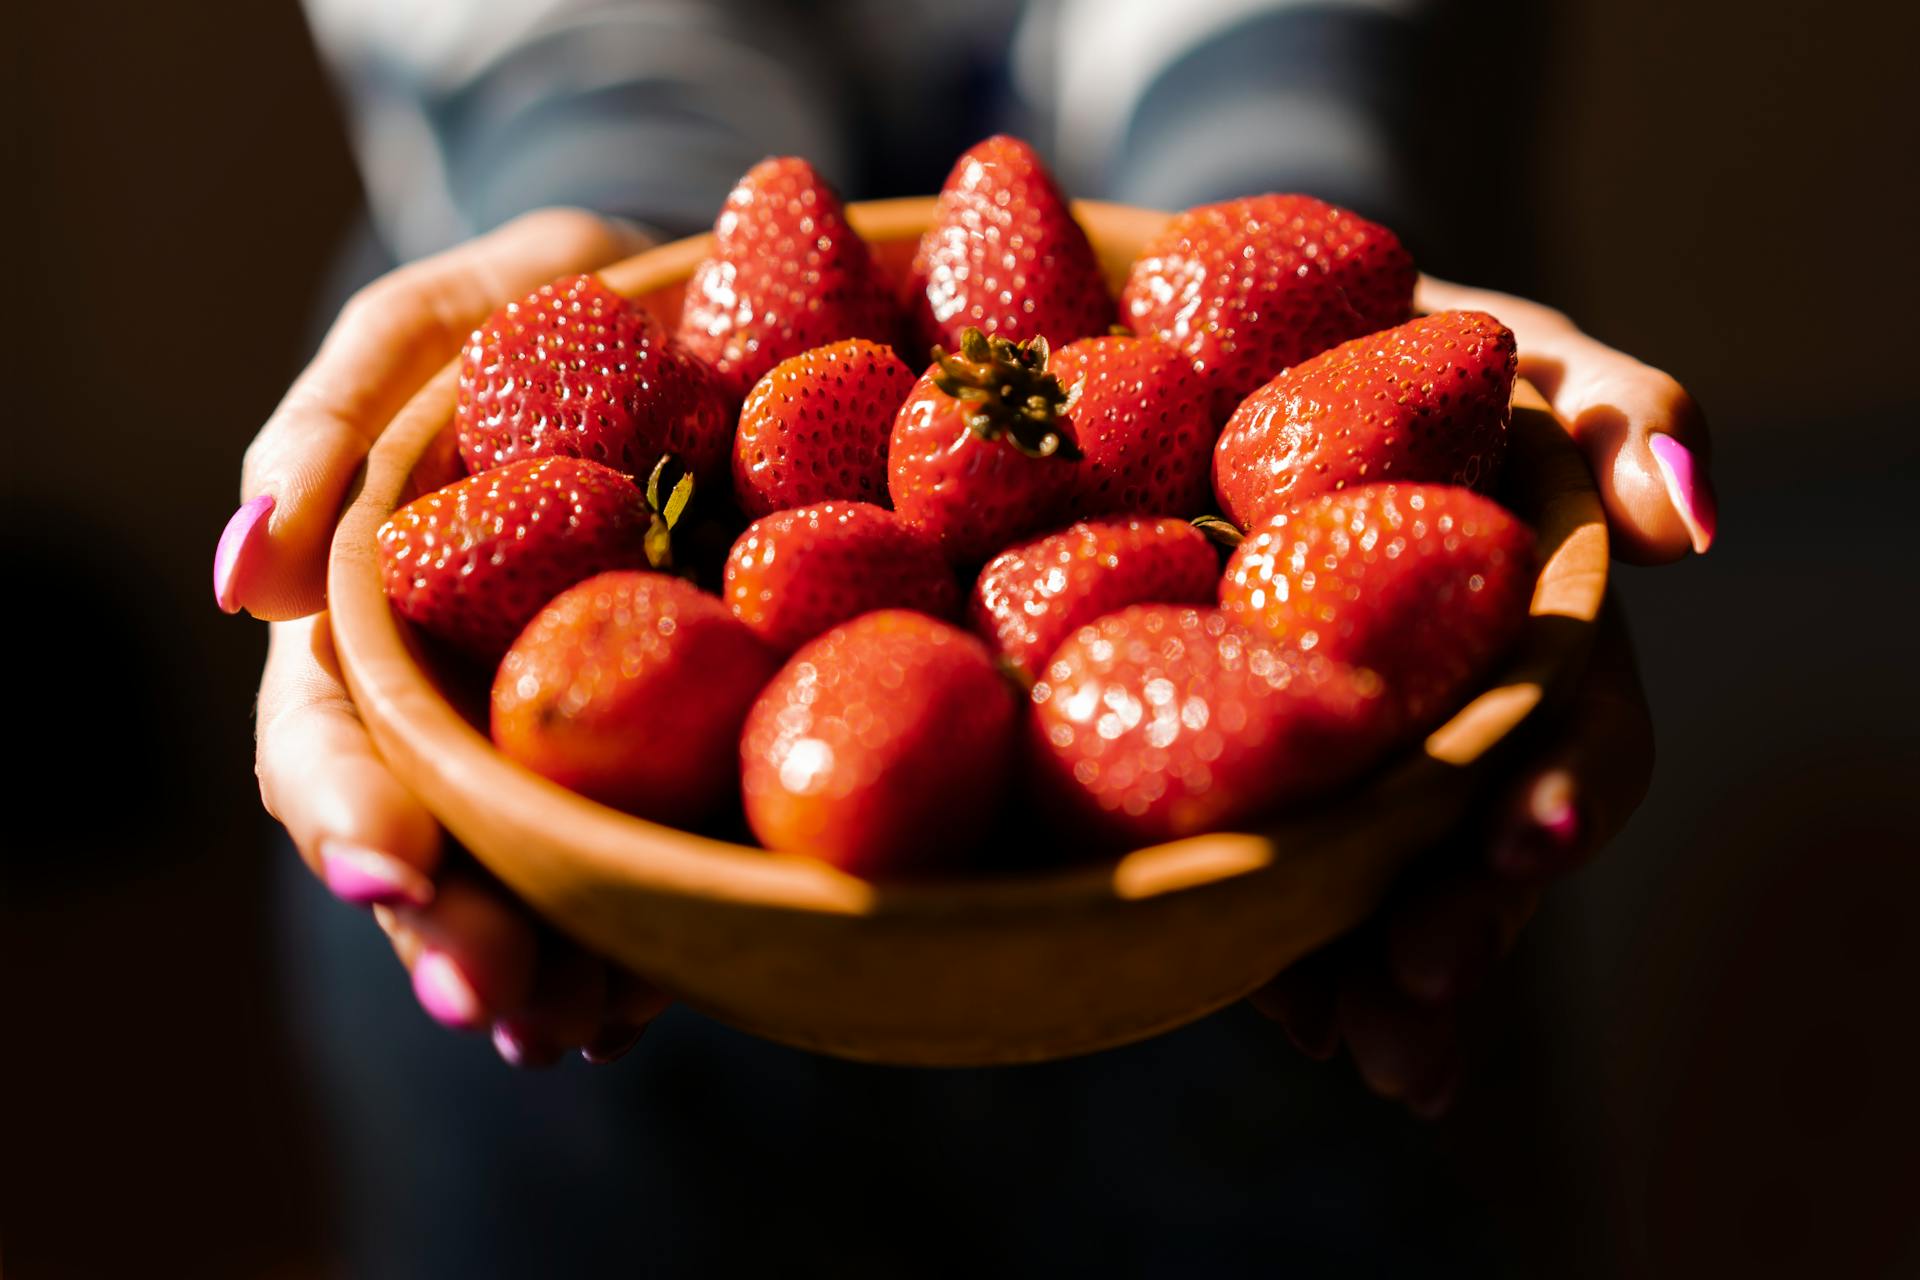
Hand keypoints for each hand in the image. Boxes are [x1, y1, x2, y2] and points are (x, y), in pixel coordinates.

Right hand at [221, 209, 667, 1064]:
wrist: (675, 324)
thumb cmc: (526, 312)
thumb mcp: (426, 330)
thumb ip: (329, 430)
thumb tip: (243, 580)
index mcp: (369, 621)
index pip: (329, 736)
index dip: (345, 810)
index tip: (388, 871)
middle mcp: (450, 702)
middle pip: (427, 843)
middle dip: (450, 931)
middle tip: (496, 1006)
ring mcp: (551, 737)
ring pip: (526, 880)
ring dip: (547, 969)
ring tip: (584, 1030)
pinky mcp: (654, 751)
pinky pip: (635, 855)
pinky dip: (646, 927)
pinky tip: (665, 980)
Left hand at [1251, 277, 1709, 1113]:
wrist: (1238, 354)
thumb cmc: (1416, 354)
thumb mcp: (1524, 363)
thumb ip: (1624, 416)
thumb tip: (1692, 525)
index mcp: (1538, 642)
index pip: (1573, 737)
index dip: (1559, 793)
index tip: (1523, 841)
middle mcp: (1459, 715)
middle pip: (1470, 843)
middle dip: (1458, 924)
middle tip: (1416, 989)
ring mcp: (1359, 751)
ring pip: (1378, 882)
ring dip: (1371, 974)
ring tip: (1349, 1041)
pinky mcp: (1253, 761)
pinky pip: (1273, 860)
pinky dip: (1275, 933)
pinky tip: (1273, 1000)